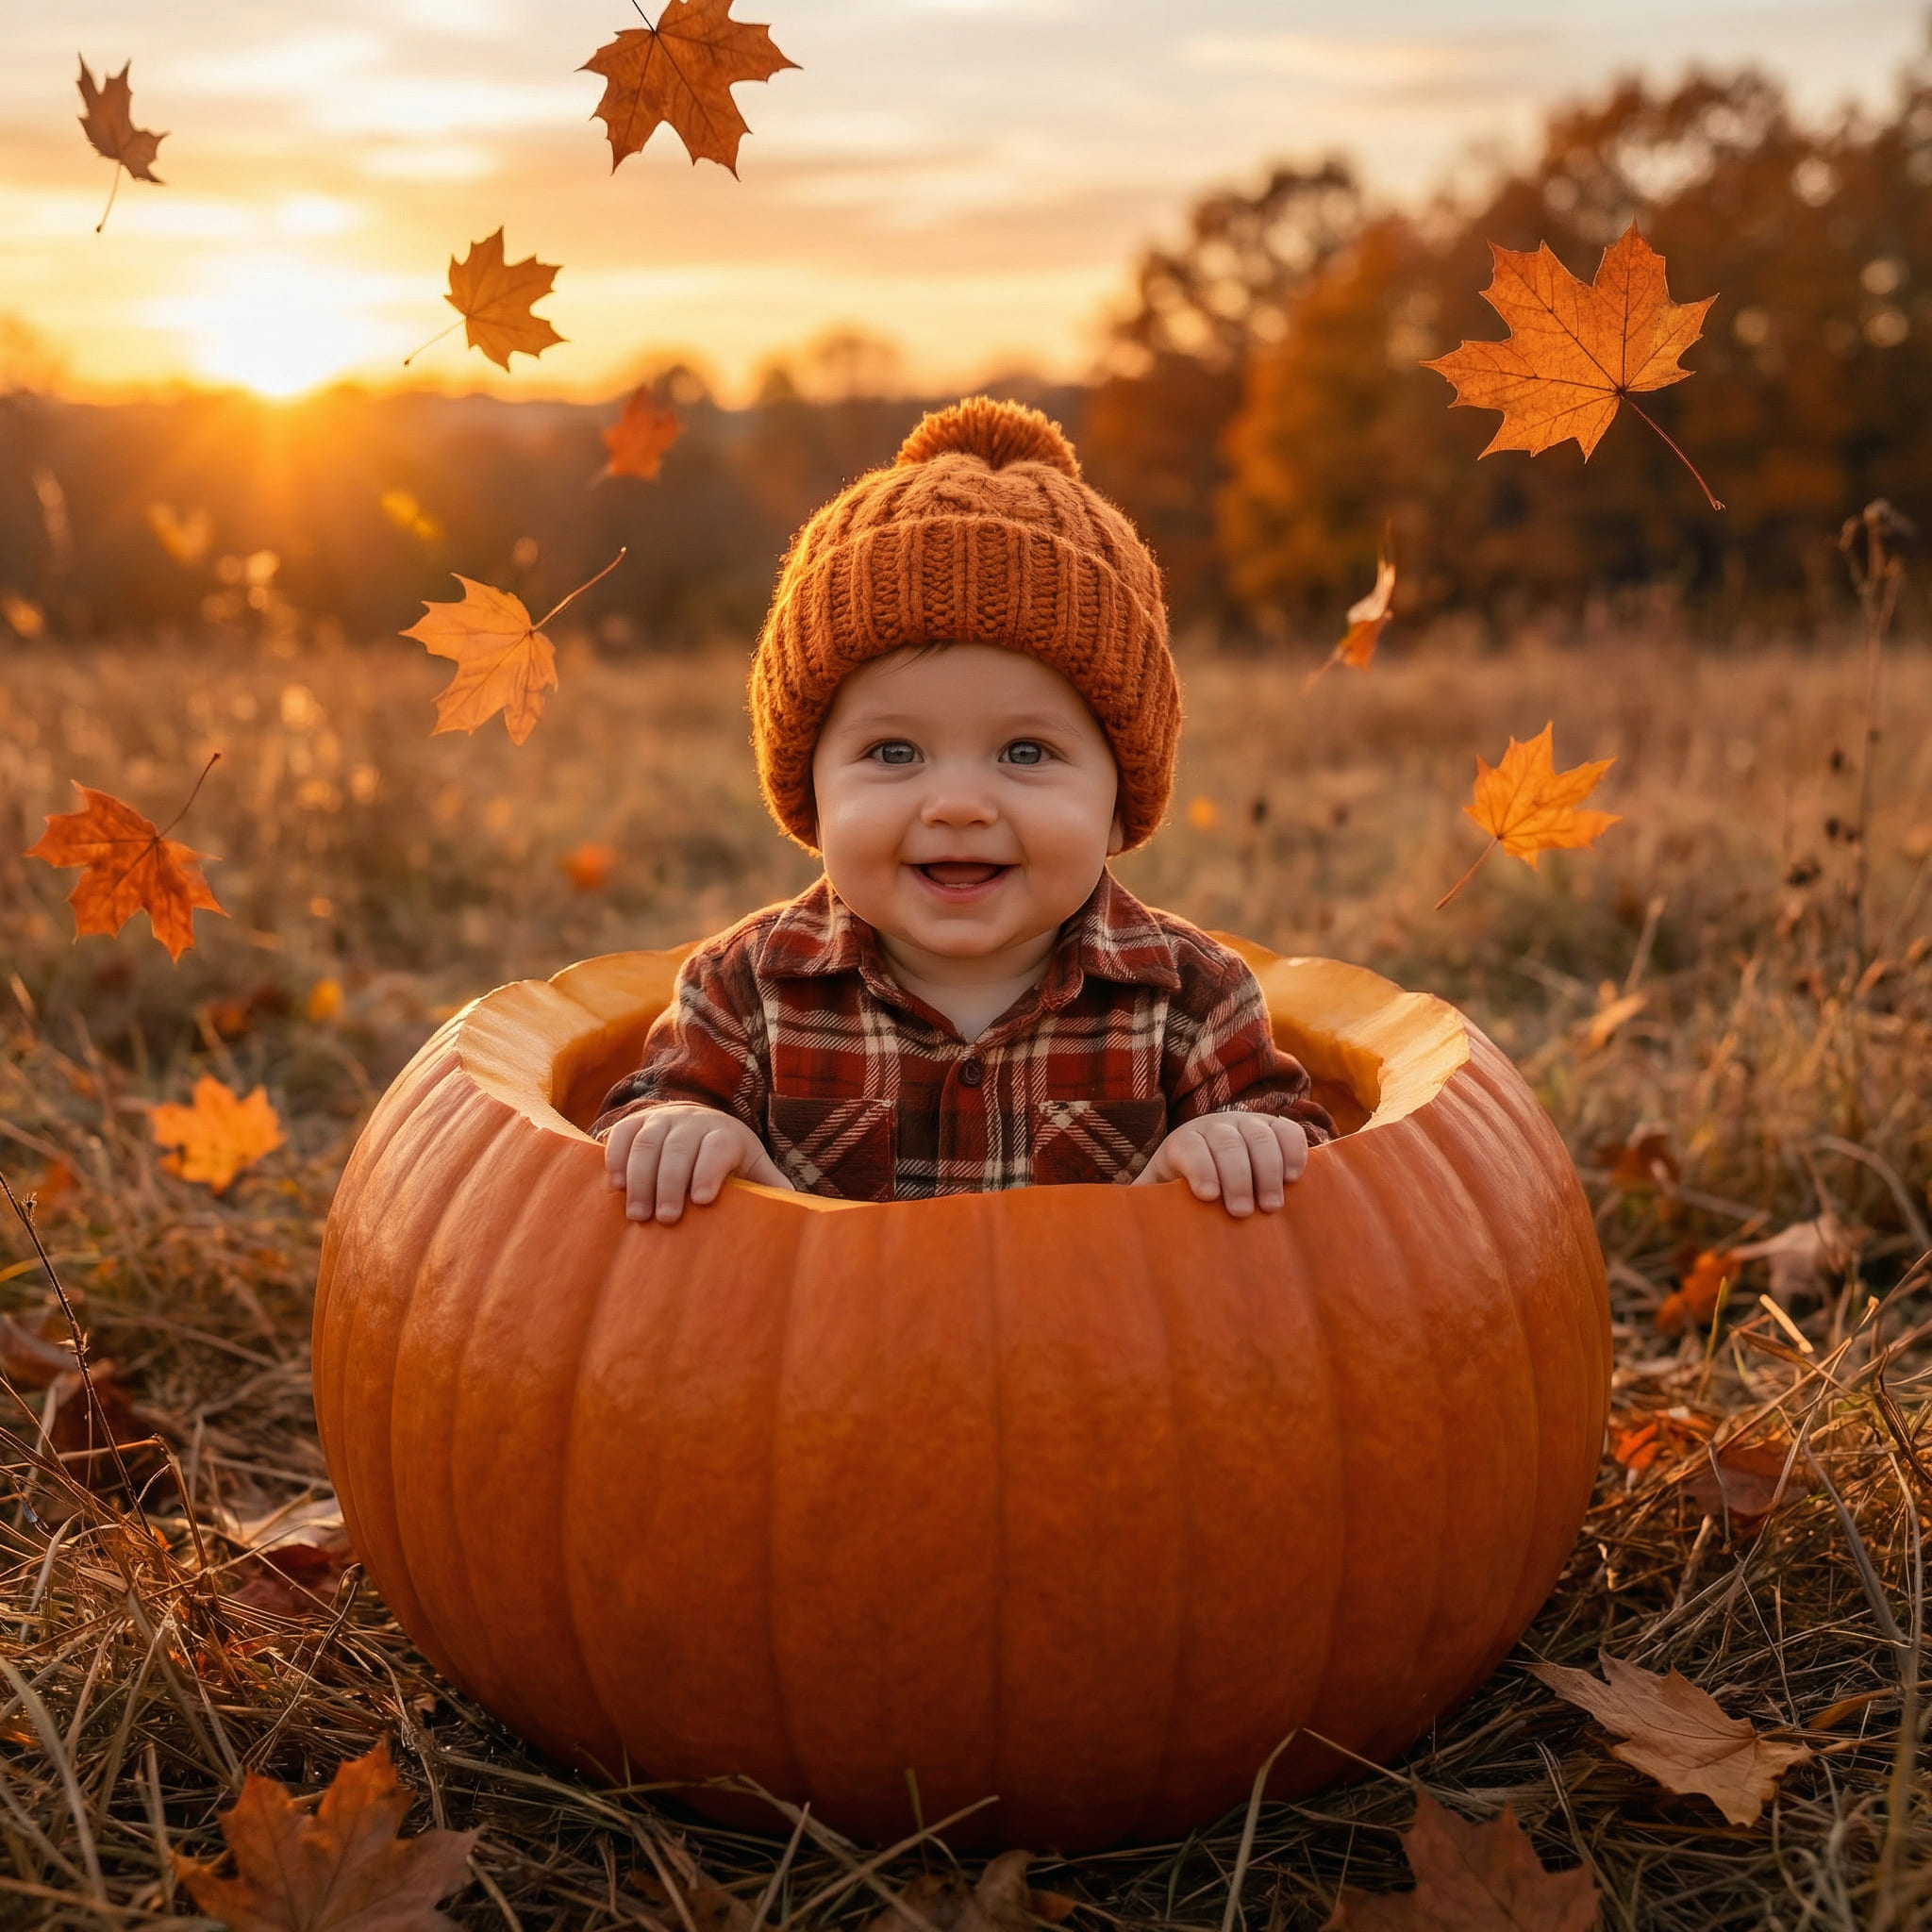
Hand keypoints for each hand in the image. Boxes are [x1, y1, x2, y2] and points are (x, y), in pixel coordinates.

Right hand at [604, 1104, 791, 1223]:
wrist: (698, 1120)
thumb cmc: (728, 1156)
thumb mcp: (753, 1166)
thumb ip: (770, 1185)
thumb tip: (797, 1209)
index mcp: (726, 1133)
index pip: (717, 1147)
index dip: (708, 1171)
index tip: (701, 1200)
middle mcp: (693, 1121)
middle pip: (679, 1148)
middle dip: (669, 1184)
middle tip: (664, 1219)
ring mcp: (662, 1119)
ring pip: (647, 1142)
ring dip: (639, 1178)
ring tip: (636, 1214)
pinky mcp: (636, 1121)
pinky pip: (622, 1134)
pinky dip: (615, 1157)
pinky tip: (615, 1185)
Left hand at [1132, 1114, 1308, 1214]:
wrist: (1211, 1172)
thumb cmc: (1181, 1197)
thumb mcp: (1157, 1199)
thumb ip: (1143, 1208)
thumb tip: (1116, 1229)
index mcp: (1182, 1142)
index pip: (1189, 1147)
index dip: (1200, 1168)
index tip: (1208, 1197)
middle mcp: (1214, 1126)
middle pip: (1228, 1142)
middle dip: (1237, 1176)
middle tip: (1242, 1212)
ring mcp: (1246, 1124)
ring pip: (1260, 1135)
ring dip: (1268, 1170)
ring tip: (1271, 1207)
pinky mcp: (1274, 1129)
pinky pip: (1288, 1130)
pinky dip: (1293, 1151)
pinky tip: (1293, 1179)